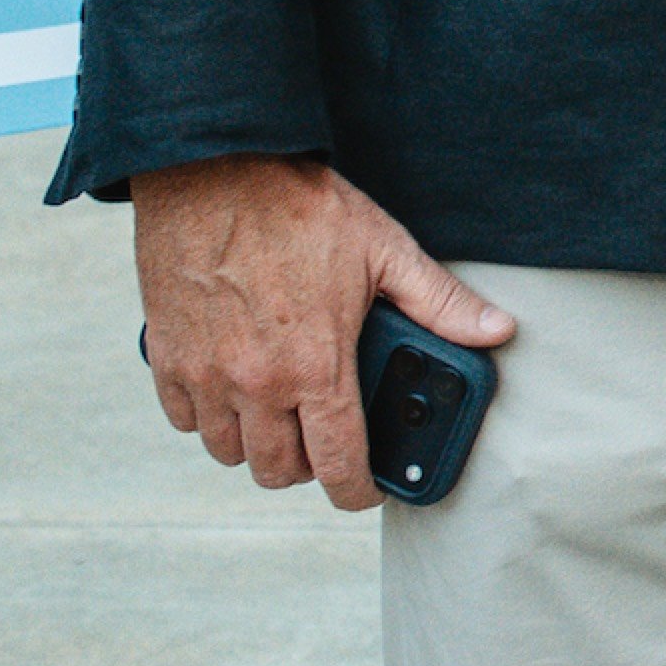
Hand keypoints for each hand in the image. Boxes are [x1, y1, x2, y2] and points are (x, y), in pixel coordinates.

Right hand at [130, 154, 515, 510]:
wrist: (213, 174)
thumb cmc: (300, 210)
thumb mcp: (385, 250)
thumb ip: (440, 302)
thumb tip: (497, 331)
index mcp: (317, 366)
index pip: (338, 462)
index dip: (356, 491)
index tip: (364, 491)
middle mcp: (257, 384)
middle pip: (279, 470)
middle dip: (307, 466)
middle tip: (325, 437)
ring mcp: (207, 376)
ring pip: (229, 452)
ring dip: (257, 445)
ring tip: (282, 414)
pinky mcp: (168, 359)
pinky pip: (184, 420)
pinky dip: (208, 417)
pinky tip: (233, 389)